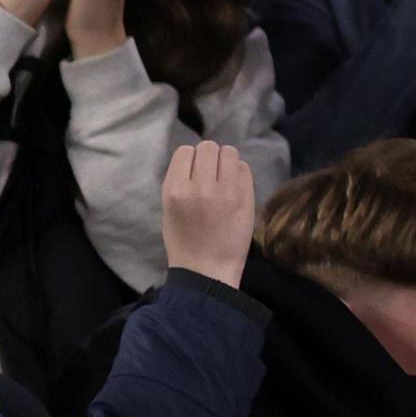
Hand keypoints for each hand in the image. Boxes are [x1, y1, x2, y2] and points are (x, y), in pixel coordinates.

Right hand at [159, 141, 256, 286]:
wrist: (207, 269)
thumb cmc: (185, 241)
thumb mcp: (169, 209)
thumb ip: (180, 181)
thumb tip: (195, 158)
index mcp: (174, 189)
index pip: (185, 151)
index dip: (191, 158)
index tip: (195, 171)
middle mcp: (199, 186)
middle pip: (209, 147)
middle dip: (210, 157)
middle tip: (213, 173)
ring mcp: (225, 191)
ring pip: (229, 153)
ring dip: (227, 161)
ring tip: (225, 178)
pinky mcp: (246, 197)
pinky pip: (244, 168)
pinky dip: (240, 172)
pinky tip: (236, 187)